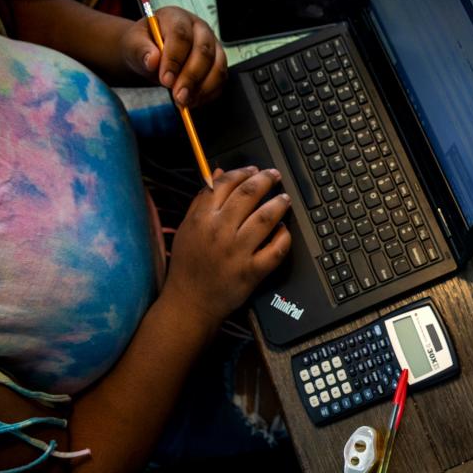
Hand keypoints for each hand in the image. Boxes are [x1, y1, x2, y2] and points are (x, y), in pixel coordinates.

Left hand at [120, 6, 226, 105]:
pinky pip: (220, 82)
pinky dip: (208, 95)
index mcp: (178, 18)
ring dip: (202, 89)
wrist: (153, 55)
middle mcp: (200, 31)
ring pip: (217, 68)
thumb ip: (140, 50)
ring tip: (185, 101)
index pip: (181, 36)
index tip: (165, 79)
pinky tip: (192, 101)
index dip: (174, 59)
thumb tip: (151, 60)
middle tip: (178, 95)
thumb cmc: (146, 46)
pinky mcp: (218, 65)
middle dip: (191, 78)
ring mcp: (213, 48)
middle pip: (203, 53)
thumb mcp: (134, 44)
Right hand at [162, 166, 291, 327]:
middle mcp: (219, 232)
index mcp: (202, 219)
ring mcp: (237, 252)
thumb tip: (218, 173)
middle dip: (266, 180)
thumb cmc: (188, 265)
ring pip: (266, 218)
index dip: (243, 172)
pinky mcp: (252, 271)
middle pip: (248, 195)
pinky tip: (284, 230)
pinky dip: (284, 237)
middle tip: (275, 176)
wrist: (190, 302)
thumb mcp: (187, 228)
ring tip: (285, 199)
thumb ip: (202, 200)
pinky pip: (275, 249)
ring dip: (279, 204)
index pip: (225, 184)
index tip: (254, 169)